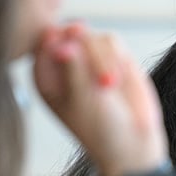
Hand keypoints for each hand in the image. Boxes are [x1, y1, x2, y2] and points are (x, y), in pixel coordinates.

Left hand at [32, 22, 167, 175]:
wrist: (132, 141)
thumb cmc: (98, 127)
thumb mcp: (80, 99)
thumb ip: (73, 67)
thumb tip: (64, 42)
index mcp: (46, 77)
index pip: (43, 44)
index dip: (57, 44)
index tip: (70, 55)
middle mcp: (65, 65)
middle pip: (68, 33)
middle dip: (85, 51)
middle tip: (96, 73)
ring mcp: (90, 59)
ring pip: (92, 35)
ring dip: (103, 58)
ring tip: (109, 85)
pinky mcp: (113, 57)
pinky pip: (111, 41)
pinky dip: (116, 58)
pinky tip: (117, 80)